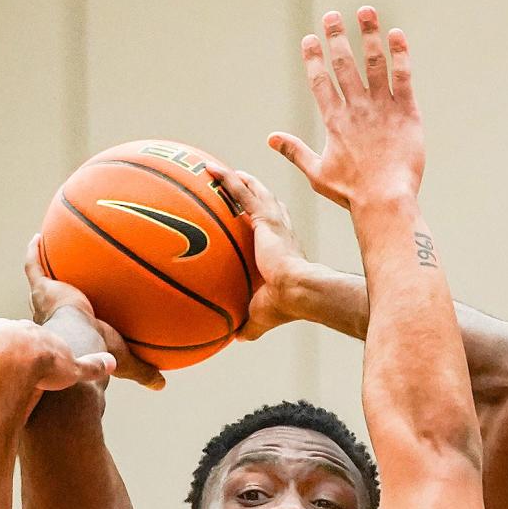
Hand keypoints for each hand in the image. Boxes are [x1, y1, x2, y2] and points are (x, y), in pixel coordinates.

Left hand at [0, 318, 115, 396]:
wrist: (18, 363)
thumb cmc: (47, 368)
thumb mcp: (75, 370)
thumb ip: (93, 367)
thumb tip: (113, 363)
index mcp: (38, 334)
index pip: (42, 342)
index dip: (45, 355)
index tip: (47, 366)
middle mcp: (13, 328)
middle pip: (14, 335)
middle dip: (18, 346)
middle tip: (21, 365)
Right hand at [24, 236, 164, 389]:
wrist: (77, 343)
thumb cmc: (99, 355)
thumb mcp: (125, 362)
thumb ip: (142, 371)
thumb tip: (162, 386)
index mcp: (71, 334)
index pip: (72, 325)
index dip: (73, 318)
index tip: (77, 311)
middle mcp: (54, 318)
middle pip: (52, 303)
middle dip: (54, 291)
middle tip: (59, 279)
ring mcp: (46, 302)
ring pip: (41, 282)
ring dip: (42, 268)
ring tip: (44, 250)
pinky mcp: (43, 289)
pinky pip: (34, 266)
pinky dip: (34, 253)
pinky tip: (39, 237)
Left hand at [205, 163, 309, 340]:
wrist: (298, 291)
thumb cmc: (285, 306)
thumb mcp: (261, 316)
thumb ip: (249, 324)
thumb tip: (236, 338)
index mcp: (282, 250)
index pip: (274, 228)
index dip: (265, 219)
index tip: (255, 214)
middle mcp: (281, 231)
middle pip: (266, 204)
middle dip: (252, 192)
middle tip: (238, 183)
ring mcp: (274, 222)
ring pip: (252, 192)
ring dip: (236, 180)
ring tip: (217, 171)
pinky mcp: (266, 218)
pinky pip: (241, 192)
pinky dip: (226, 179)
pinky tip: (209, 170)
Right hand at [269, 6, 423, 209]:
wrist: (385, 201)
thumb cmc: (351, 193)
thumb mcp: (317, 173)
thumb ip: (295, 151)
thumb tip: (271, 139)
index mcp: (334, 121)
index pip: (320, 81)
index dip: (313, 58)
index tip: (310, 38)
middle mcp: (356, 108)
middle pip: (344, 64)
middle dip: (336, 37)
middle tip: (332, 15)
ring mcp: (382, 108)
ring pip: (374, 63)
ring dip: (369, 35)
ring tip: (365, 11)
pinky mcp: (407, 113)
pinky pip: (403, 77)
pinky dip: (400, 54)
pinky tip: (396, 35)